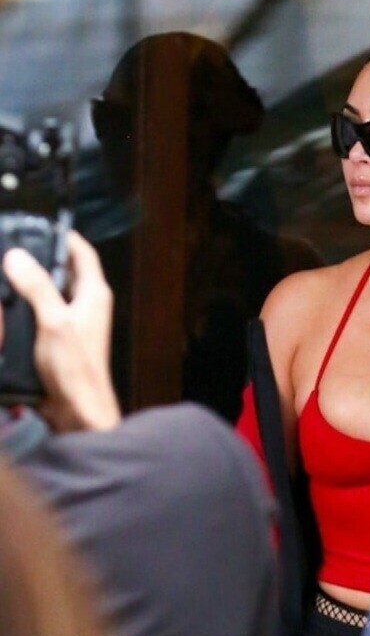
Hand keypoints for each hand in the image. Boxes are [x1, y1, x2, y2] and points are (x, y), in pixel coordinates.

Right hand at [2, 231, 120, 431]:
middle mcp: (88, 305)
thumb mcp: (53, 321)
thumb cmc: (75, 368)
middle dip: (43, 257)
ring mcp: (76, 322)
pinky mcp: (63, 338)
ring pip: (54, 290)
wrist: (79, 409)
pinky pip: (45, 311)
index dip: (65, 236)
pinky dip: (30, 303)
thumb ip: (37, 287)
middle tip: (16, 248)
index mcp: (94, 294)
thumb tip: (17, 256)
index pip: (83, 253)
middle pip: (66, 270)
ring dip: (34, 281)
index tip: (41, 226)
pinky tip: (12, 304)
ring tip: (9, 271)